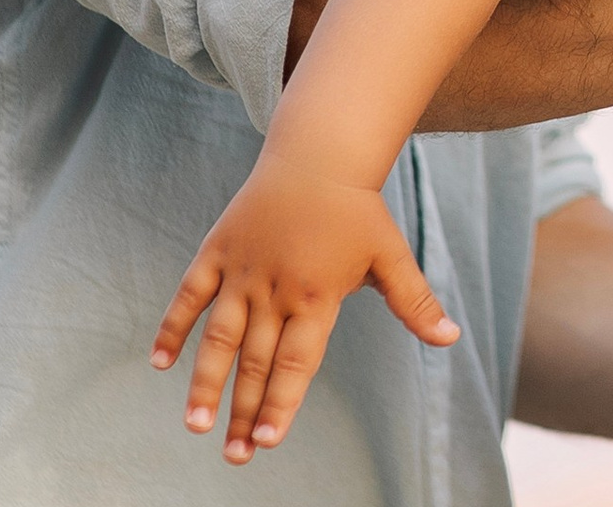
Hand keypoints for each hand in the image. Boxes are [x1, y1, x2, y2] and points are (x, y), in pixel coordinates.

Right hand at [152, 152, 458, 461]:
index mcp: (317, 294)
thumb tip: (453, 338)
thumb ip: (415, 302)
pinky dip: (172, 325)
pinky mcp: (218, 250)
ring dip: (205, 382)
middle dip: (245, 412)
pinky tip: (159, 363)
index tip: (268, 442)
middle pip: (257, 361)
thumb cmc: (357, 210)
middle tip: (235, 457)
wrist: (319, 154)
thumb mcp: (391, 254)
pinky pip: (190, 293)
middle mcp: (276, 288)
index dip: (282, 404)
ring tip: (195, 426)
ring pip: (219, 336)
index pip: (297, 362)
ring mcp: (243, 270)